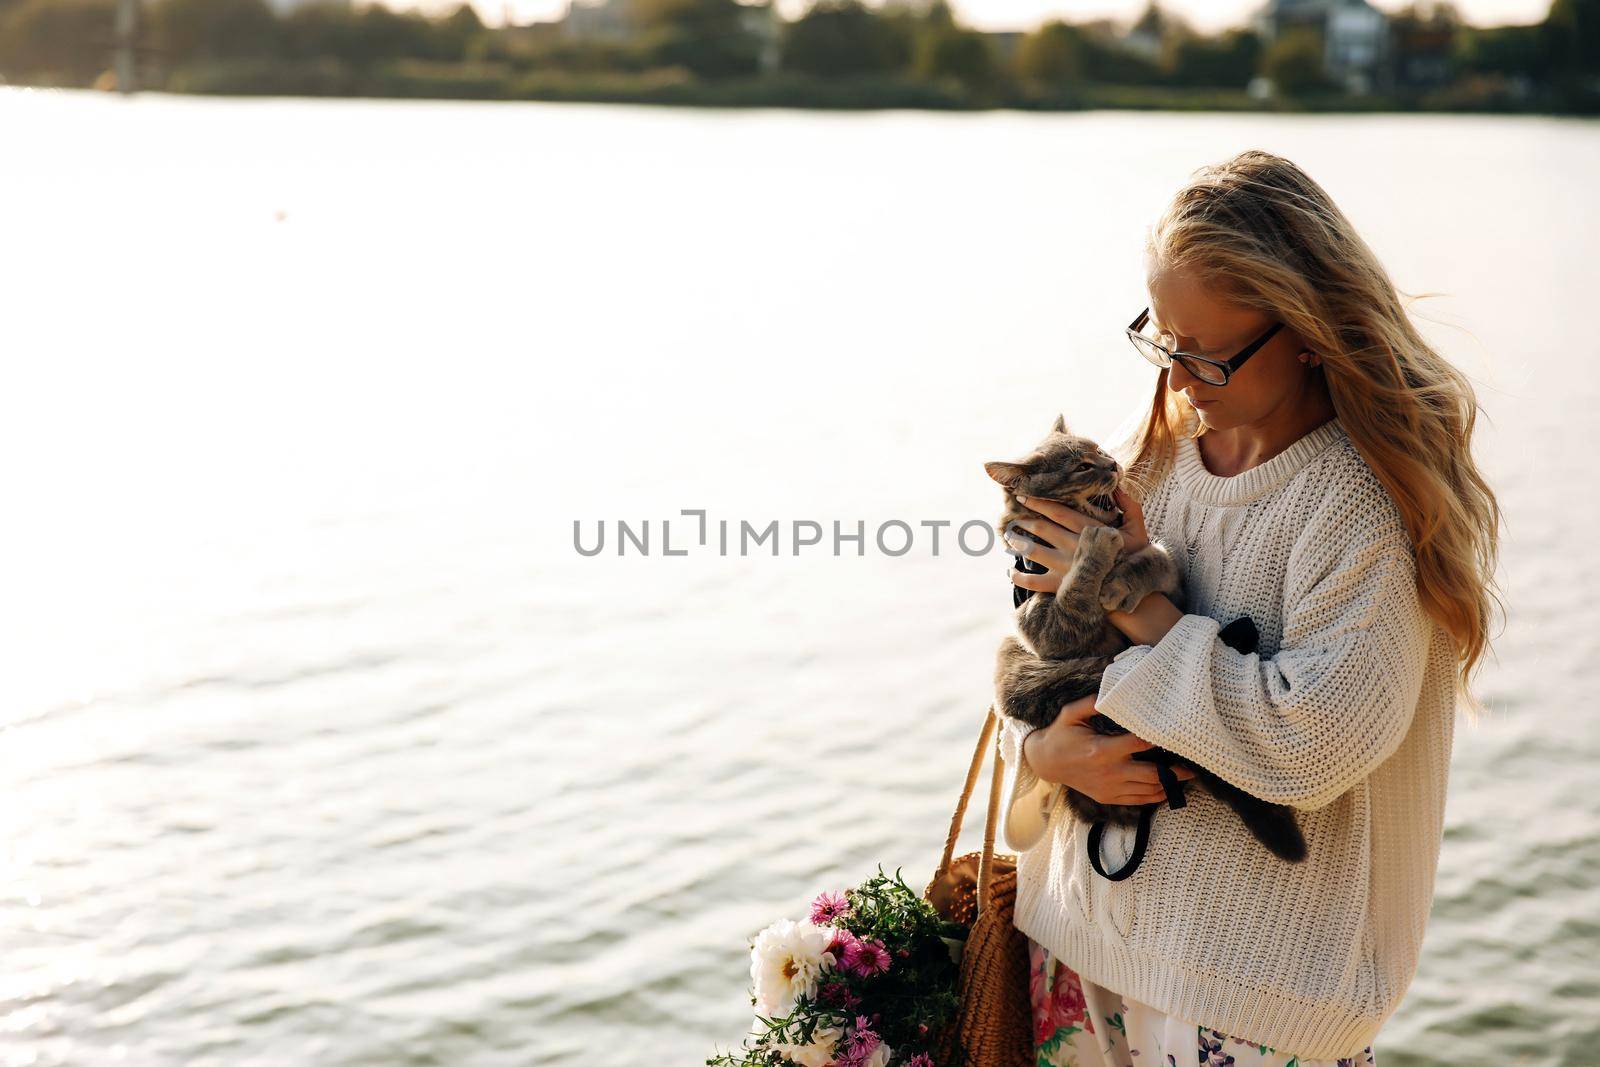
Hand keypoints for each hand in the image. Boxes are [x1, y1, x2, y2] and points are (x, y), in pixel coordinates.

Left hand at [1005, 487, 1150, 595]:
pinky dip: (1018, 577)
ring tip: (1010, 538)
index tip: (1023, 497)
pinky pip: (1033, 582)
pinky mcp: (1061, 586)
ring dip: (1017, 543)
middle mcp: (1073, 546)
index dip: (1038, 503)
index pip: (1058, 511)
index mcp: (1089, 530)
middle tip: (1012, 518)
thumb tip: (1119, 485)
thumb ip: (1130, 506)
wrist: (1131, 591)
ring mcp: (1065, 567)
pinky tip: (1010, 572)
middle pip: (1041, 528)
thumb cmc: (1134, 558)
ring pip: (1032, 551)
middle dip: (1024, 521)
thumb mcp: (1137, 529)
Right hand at [1019, 693, 1197, 804]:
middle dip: (1176, 771)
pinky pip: (1139, 800)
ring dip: (1169, 784)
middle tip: (1194, 765)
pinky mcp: (1109, 797)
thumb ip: (1091, 703)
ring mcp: (1110, 788)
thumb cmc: (1060, 735)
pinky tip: (1167, 787)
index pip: (1139, 744)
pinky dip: (1155, 795)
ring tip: (1186, 776)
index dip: (1159, 739)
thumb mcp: (1070, 714)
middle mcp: (1109, 772)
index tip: (1176, 734)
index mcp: (1102, 750)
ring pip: (1148, 790)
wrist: (1045, 763)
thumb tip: (1112, 692)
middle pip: (1152, 774)